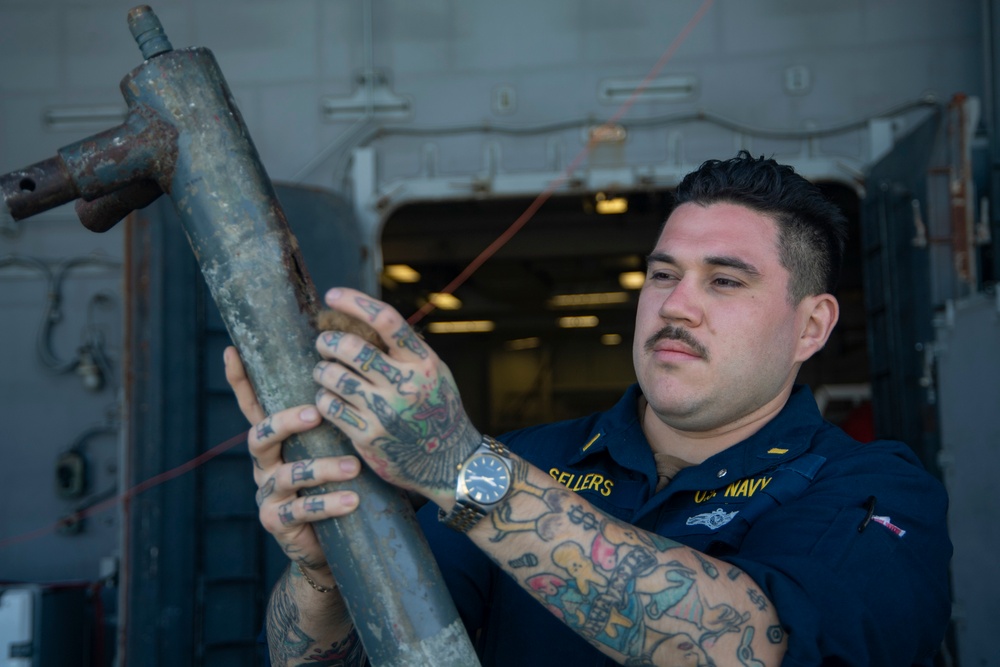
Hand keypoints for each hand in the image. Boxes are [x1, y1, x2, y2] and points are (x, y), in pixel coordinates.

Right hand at [224, 346, 361, 582]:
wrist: (334, 547)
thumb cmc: (339, 485)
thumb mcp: (335, 449)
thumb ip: (338, 422)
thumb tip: (363, 377)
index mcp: (277, 441)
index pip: (254, 406)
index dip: (240, 380)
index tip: (231, 350)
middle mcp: (265, 463)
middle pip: (260, 435)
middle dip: (286, 421)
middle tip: (317, 412)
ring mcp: (268, 493)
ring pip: (287, 474)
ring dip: (322, 468)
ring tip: (353, 468)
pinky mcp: (277, 521)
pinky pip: (300, 510)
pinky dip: (328, 504)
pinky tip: (353, 500)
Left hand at [311, 288, 480, 506]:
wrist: (449, 462)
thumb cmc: (437, 410)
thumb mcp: (434, 373)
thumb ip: (406, 351)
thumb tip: (365, 317)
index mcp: (423, 362)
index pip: (387, 320)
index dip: (356, 302)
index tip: (333, 295)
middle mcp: (405, 385)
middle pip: (352, 348)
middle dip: (329, 340)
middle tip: (324, 342)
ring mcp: (385, 412)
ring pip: (335, 377)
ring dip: (322, 369)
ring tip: (324, 370)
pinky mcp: (368, 437)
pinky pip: (330, 407)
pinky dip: (323, 397)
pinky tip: (328, 397)